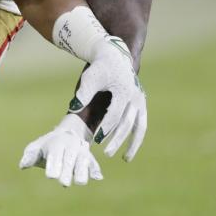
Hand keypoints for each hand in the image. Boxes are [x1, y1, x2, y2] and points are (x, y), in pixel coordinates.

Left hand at [19, 114, 102, 186]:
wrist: (68, 133)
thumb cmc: (48, 146)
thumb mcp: (37, 147)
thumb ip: (30, 156)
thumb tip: (22, 165)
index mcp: (56, 144)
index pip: (54, 155)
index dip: (53, 165)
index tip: (51, 176)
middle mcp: (70, 146)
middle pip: (69, 160)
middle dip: (67, 171)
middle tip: (63, 183)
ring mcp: (81, 152)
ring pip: (83, 161)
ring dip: (82, 171)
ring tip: (80, 181)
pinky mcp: (90, 158)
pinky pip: (94, 163)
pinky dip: (95, 169)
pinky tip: (97, 177)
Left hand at [70, 36, 147, 161]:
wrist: (114, 56)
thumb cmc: (99, 68)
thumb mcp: (90, 78)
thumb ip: (83, 93)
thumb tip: (73, 107)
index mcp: (123, 91)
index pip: (115, 114)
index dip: (106, 128)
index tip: (98, 140)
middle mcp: (136, 97)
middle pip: (127, 123)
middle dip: (117, 139)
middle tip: (106, 153)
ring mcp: (141, 101)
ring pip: (139, 126)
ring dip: (133, 143)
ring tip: (125, 159)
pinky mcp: (141, 104)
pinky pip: (141, 124)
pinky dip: (137, 137)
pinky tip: (129, 149)